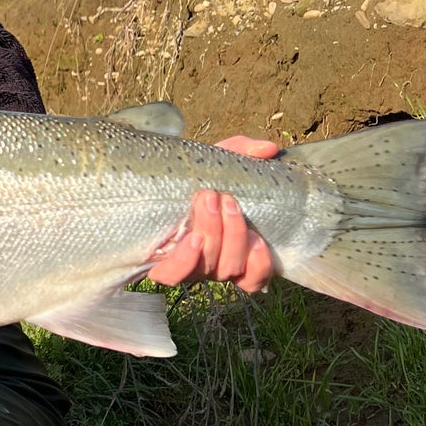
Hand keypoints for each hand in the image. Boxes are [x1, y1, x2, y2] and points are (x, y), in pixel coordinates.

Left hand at [146, 137, 279, 292]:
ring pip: (208, 268)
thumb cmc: (194, 178)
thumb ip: (244, 152)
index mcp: (232, 250)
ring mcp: (187, 268)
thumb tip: (269, 148)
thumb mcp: (219, 161)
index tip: (257, 235)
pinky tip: (191, 238)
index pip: (254, 277)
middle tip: (224, 198)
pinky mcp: (160, 267)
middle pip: (230, 266)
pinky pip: (173, 276)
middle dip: (233, 232)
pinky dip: (186, 260)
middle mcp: (212, 265)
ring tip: (208, 200)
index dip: (259, 264)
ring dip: (213, 233)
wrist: (155, 182)